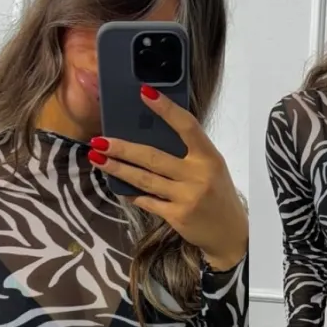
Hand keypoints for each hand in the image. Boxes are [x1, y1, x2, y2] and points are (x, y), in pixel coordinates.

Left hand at [89, 86, 247, 270]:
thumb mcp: (211, 168)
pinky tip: (118, 186)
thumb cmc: (217, 194)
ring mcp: (186, 197)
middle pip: (153, 157)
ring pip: (144, 179)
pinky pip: (147, 201)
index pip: (186, 126)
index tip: (144, 93)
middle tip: (99, 140)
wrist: (229, 233)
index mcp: (209, 157)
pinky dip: (132, 193)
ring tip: (97, 159)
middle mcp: (198, 175)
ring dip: (118, 169)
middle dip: (123, 148)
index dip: (166, 109)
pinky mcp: (176, 216)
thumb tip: (150, 137)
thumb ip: (188, 154)